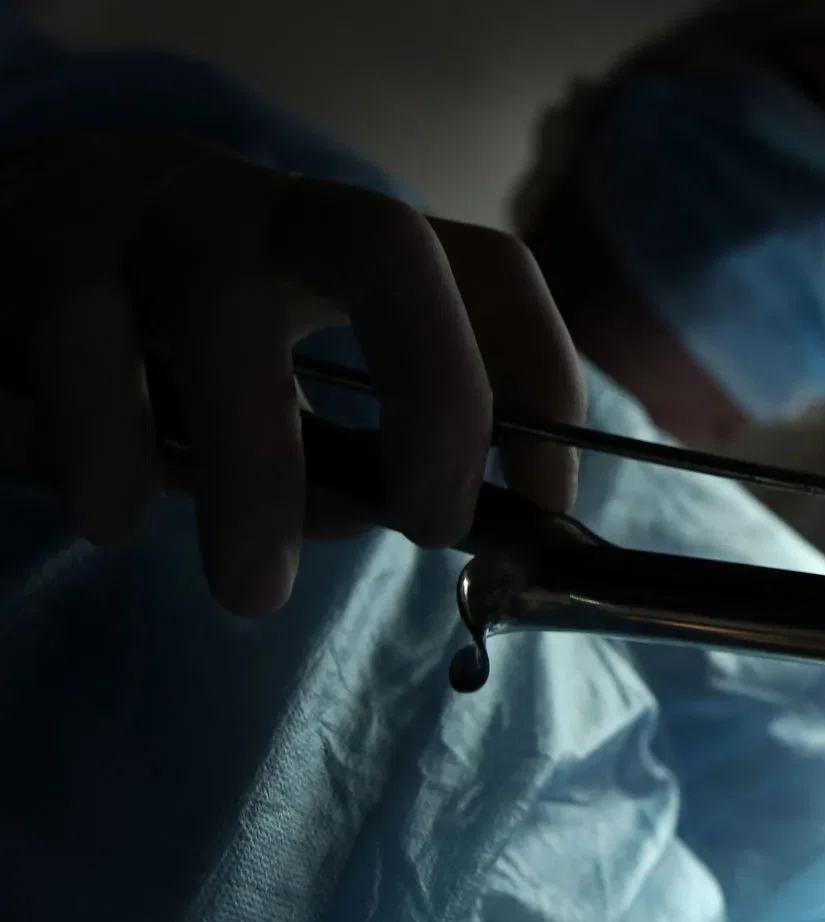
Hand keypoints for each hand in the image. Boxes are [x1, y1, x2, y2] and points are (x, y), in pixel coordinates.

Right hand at [0, 132, 584, 614]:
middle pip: (385, 246)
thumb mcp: (264, 397)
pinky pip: (67, 342)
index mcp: (333, 242)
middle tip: (430, 528)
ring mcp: (137, 205)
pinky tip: (102, 515)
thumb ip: (334, 456)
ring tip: (249, 589)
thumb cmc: (145, 357)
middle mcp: (252, 204)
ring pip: (220, 309)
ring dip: (253, 467)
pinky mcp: (20, 241)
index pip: (483, 264)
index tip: (546, 500)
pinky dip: (98, 446)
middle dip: (436, 392)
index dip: (540, 373)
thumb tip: (391, 519)